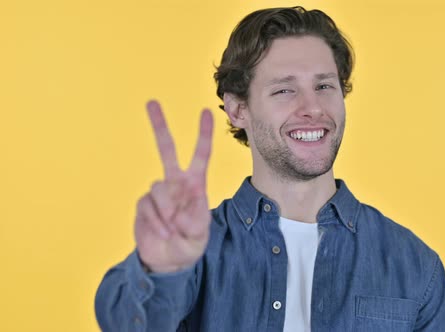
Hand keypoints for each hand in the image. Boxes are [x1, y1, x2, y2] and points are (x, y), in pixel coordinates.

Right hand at [135, 100, 213, 272]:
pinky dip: (155, 221)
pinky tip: (161, 231)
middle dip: (159, 126)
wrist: (167, 260)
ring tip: (172, 229)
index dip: (203, 134)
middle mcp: (175, 183)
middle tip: (151, 102)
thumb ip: (194, 218)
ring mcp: (158, 192)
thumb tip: (178, 206)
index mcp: (195, 185)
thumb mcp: (200, 234)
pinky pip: (146, 206)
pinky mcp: (143, 203)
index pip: (200, 155)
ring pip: (158, 188)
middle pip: (166, 150)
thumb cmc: (189, 243)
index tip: (207, 111)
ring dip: (166, 212)